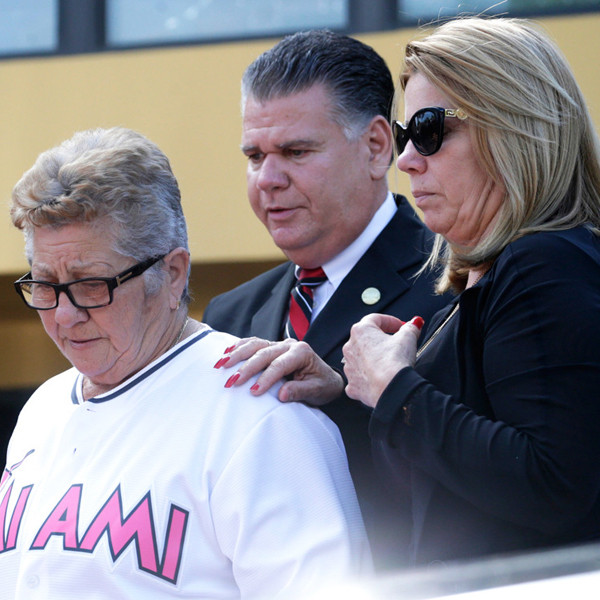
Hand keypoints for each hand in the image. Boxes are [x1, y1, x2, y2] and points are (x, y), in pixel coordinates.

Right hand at [214, 337, 343, 405]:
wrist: (326, 379)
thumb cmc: (322, 386)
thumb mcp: (316, 391)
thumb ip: (300, 391)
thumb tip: (281, 394)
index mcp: (302, 352)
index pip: (280, 365)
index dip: (266, 378)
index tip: (253, 392)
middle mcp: (289, 345)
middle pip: (264, 353)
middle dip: (246, 368)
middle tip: (232, 382)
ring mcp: (280, 344)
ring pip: (255, 345)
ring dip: (237, 354)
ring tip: (221, 365)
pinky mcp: (272, 346)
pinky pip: (253, 343)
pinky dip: (239, 346)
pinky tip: (225, 352)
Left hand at [343, 314, 423, 408]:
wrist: (390, 389)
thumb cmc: (395, 362)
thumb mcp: (408, 338)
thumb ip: (411, 327)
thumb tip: (414, 324)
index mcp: (361, 331)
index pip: (376, 319)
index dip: (391, 321)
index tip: (401, 326)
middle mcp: (350, 347)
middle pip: (367, 339)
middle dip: (382, 340)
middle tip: (397, 343)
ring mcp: (349, 367)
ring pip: (362, 358)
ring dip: (374, 358)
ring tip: (389, 362)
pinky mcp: (353, 384)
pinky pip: (360, 377)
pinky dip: (369, 377)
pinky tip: (380, 377)